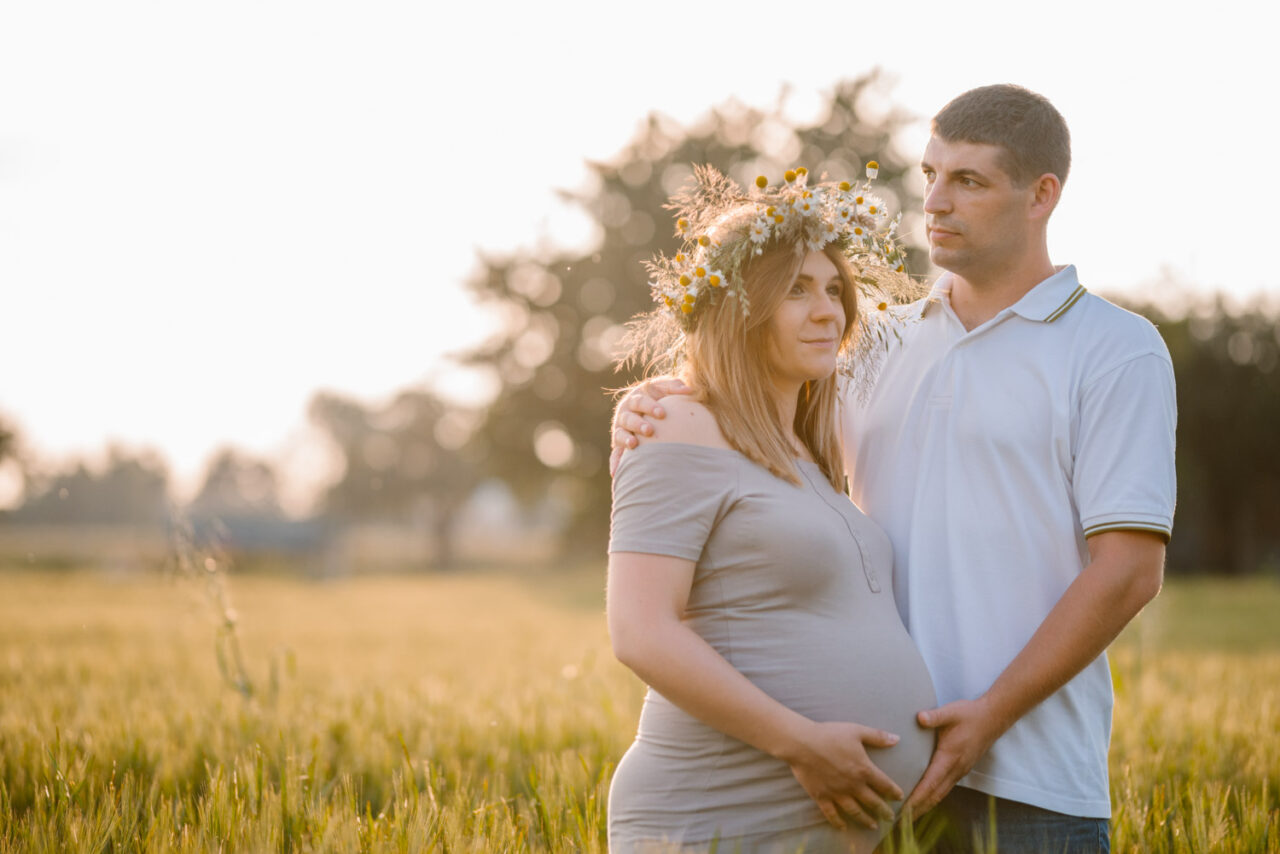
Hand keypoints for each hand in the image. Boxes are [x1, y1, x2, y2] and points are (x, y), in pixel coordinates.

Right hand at [608, 377, 691, 475]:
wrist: (654, 412)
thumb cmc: (662, 398)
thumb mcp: (666, 389)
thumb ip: (675, 387)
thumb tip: (689, 390)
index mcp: (635, 399)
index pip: (640, 401)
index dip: (649, 406)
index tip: (662, 413)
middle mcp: (625, 414)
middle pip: (628, 418)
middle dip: (638, 424)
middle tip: (650, 431)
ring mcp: (621, 430)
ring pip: (620, 434)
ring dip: (625, 440)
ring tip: (634, 445)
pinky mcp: (620, 445)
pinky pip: (616, 454)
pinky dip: (616, 463)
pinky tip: (617, 472)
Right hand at [784, 720, 902, 829]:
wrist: (802, 743)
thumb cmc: (829, 734)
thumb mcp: (856, 731)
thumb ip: (878, 736)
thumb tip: (897, 739)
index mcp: (864, 770)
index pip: (885, 785)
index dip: (894, 792)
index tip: (899, 797)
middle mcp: (853, 785)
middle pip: (873, 802)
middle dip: (884, 811)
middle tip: (890, 818)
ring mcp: (837, 793)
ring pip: (856, 812)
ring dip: (866, 820)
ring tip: (873, 826)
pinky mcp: (822, 797)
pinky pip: (832, 814)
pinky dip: (839, 822)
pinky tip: (843, 827)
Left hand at [905, 698, 1006, 814]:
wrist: (993, 718)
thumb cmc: (969, 714)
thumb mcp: (951, 711)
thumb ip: (934, 716)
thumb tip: (919, 717)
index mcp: (949, 757)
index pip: (930, 783)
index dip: (917, 798)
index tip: (904, 810)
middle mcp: (955, 769)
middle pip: (934, 795)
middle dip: (917, 809)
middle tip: (899, 821)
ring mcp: (959, 771)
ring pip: (940, 794)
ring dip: (925, 806)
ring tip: (908, 818)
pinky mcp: (961, 769)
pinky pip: (944, 789)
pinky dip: (933, 798)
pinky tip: (924, 801)